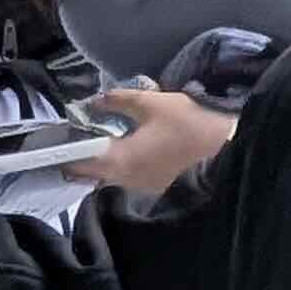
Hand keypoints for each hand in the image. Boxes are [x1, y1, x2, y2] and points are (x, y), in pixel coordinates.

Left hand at [74, 84, 232, 199]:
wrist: (229, 151)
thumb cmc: (190, 126)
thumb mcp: (153, 103)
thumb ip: (119, 100)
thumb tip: (94, 101)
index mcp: (119, 162)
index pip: (77, 165)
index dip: (64, 151)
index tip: (61, 136)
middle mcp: (125, 182)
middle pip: (91, 174)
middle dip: (83, 155)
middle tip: (82, 132)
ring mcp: (142, 189)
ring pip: (110, 177)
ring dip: (103, 160)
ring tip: (103, 136)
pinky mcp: (156, 189)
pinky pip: (128, 178)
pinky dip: (121, 164)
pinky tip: (128, 146)